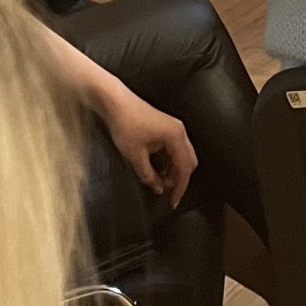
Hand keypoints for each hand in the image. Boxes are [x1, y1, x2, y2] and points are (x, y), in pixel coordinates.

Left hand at [99, 84, 196, 207]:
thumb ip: (148, 175)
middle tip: (167, 193)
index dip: (180, 188)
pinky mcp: (166, 128)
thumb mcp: (135, 156)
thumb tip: (157, 188)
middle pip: (188, 162)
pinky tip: (157, 169)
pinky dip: (168, 162)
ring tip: (158, 182)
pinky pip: (174, 150)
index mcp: (176, 137)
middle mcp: (179, 131)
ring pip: (182, 156)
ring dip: (173, 171)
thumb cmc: (126, 123)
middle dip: (179, 179)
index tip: (174, 202)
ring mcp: (174, 128)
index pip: (185, 168)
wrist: (116, 103)